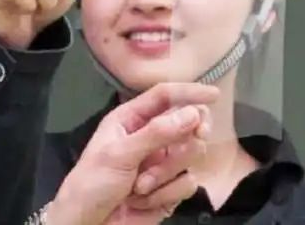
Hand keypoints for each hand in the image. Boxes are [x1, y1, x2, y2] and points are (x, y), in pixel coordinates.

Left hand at [47, 83, 217, 224]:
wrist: (90, 223)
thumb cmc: (93, 182)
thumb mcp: (120, 154)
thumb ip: (157, 133)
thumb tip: (192, 113)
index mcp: (131, 119)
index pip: (165, 96)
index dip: (189, 92)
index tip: (214, 95)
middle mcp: (150, 137)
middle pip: (188, 126)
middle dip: (184, 141)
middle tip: (180, 148)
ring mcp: (163, 163)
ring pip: (191, 157)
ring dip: (164, 175)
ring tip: (138, 187)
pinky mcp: (171, 188)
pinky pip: (188, 185)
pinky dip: (166, 194)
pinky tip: (143, 201)